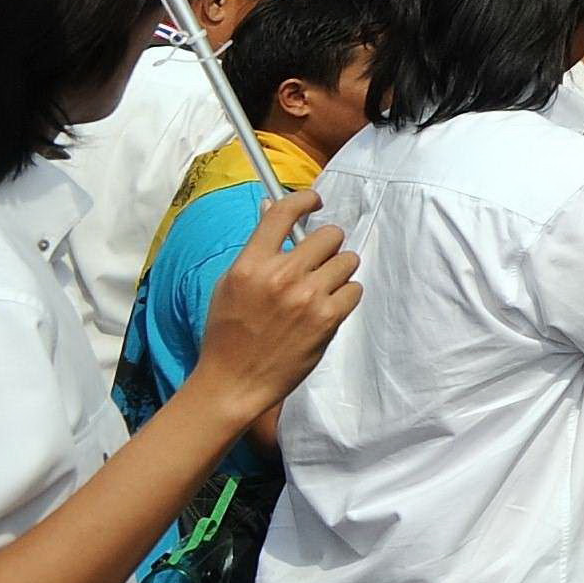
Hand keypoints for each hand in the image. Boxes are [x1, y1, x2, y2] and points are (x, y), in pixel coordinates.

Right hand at [182, 193, 360, 420]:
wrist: (234, 382)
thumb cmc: (228, 334)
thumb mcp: (230, 285)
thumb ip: (257, 250)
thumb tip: (274, 210)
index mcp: (250, 265)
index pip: (283, 213)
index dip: (304, 199)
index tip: (315, 201)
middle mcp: (280, 276)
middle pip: (329, 234)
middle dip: (327, 245)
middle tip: (317, 261)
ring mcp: (307, 296)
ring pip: (347, 260)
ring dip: (338, 271)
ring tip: (320, 289)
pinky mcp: (328, 318)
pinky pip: (355, 288)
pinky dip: (345, 296)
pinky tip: (326, 308)